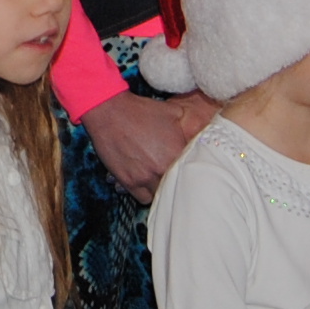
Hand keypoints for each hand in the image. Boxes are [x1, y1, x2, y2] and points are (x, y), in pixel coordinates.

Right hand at [84, 90, 216, 199]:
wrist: (111, 112)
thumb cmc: (141, 111)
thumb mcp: (173, 112)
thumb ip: (188, 127)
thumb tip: (198, 134)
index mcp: (177, 152)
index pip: (193, 170)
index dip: (192, 170)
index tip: (190, 170)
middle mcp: (163, 168)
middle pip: (178, 186)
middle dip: (177, 181)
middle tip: (176, 176)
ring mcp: (145, 177)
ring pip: (161, 195)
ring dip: (162, 189)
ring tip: (160, 180)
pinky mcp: (129, 181)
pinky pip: (143, 197)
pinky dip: (146, 193)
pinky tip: (146, 183)